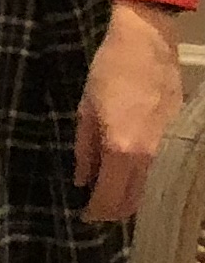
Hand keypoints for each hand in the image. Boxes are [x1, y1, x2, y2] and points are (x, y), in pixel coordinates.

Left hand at [75, 0, 183, 221]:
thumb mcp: (86, 107)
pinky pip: (163, 178)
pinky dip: (148, 186)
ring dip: (132, 202)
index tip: (84, 215)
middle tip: (96, 209)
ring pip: (151, 195)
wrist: (148, 46)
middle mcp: (150, 159)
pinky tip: (134, 181)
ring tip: (112, 196)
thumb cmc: (110, 72)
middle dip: (113, 211)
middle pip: (134, 204)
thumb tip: (82, 179)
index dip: (95, 211)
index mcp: (122, 149)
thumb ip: (85, 148)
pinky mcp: (180, 146)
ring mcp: (169, 154)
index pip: (110, 198)